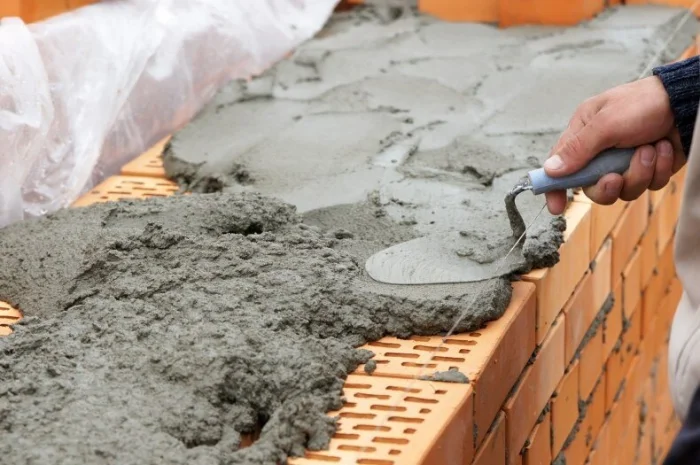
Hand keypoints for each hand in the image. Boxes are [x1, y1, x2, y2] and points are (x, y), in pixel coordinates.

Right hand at [544, 76, 685, 214]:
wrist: (687, 102)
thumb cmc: (644, 103)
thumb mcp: (605, 123)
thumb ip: (577, 149)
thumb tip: (550, 170)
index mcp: (584, 134)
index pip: (560, 165)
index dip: (555, 187)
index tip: (556, 207)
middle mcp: (602, 151)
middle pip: (593, 187)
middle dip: (607, 186)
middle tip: (616, 177)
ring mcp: (626, 161)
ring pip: (624, 190)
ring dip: (638, 172)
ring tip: (649, 149)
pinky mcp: (649, 168)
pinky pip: (649, 185)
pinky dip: (658, 169)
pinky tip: (662, 148)